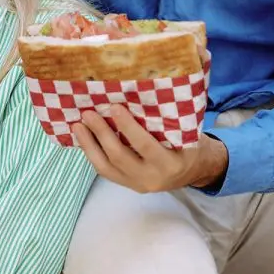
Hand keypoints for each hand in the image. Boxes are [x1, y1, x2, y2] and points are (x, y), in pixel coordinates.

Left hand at [73, 105, 228, 193]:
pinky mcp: (128, 185)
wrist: (196, 171)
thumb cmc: (191, 143)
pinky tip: (83, 138)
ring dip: (89, 145)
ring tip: (77, 126)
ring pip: (106, 167)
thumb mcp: (186, 133)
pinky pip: (105, 171)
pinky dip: (92, 154)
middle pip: (119, 156)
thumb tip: (143, 88)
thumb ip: (167, 119)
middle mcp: (152, 177)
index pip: (145, 145)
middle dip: (101, 133)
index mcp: (169, 163)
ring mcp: (137, 184)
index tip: (114, 106)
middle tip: (88, 113)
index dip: (127, 127)